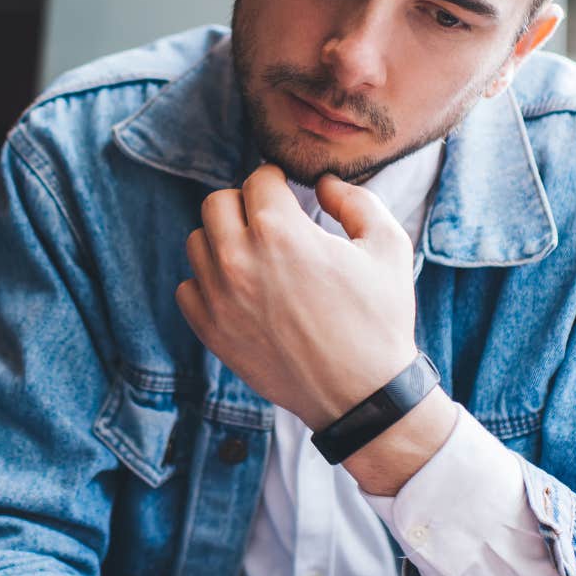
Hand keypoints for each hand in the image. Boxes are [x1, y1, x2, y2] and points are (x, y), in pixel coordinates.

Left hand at [175, 164, 418, 428]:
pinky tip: (239, 289)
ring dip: (223, 240)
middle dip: (244, 204)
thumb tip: (324, 184)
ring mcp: (219, 298)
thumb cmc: (379, 320)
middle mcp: (239, 260)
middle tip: (269, 221)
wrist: (363, 395)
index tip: (287, 193)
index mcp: (280, 232)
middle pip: (217, 203)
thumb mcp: (387, 246)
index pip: (257, 179)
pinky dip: (208, 282)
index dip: (277, 181)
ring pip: (197, 242)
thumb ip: (355, 201)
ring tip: (255, 255)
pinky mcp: (211, 332)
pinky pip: (187, 288)